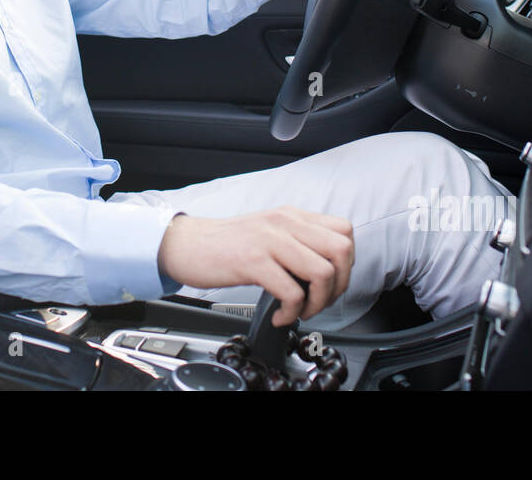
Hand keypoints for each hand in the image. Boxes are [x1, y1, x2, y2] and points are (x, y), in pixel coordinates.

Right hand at [156, 206, 354, 326]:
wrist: (186, 244)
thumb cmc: (225, 244)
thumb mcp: (268, 232)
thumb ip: (296, 242)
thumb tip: (325, 272)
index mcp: (292, 216)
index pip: (344, 231)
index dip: (346, 264)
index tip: (330, 283)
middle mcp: (285, 222)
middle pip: (342, 250)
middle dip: (338, 285)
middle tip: (319, 301)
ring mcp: (269, 240)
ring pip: (322, 272)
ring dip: (317, 302)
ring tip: (300, 311)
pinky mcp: (253, 261)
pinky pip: (291, 291)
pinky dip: (292, 312)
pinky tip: (279, 315)